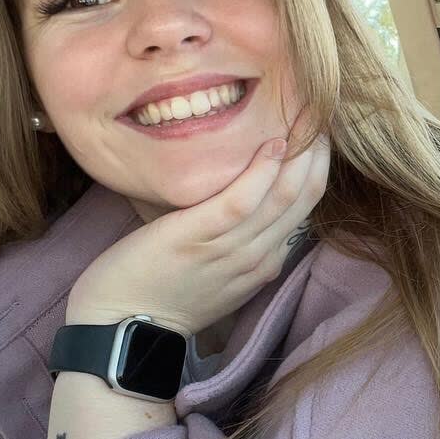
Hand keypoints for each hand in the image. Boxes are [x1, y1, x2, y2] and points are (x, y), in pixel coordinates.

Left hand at [65, 108, 329, 333]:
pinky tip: (272, 142)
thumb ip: (235, 242)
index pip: (303, 210)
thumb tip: (242, 200)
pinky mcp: (198, 236)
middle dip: (316, 154)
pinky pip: (242, 200)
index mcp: (262, 263)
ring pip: (284, 197)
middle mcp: (256, 256)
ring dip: (299, 154)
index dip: (315, 169)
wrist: (119, 326)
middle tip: (320, 112)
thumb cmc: (158, 295)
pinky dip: (262, 170)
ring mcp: (230, 248)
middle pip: (302, 199)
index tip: (316, 135)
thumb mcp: (214, 274)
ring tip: (306, 116)